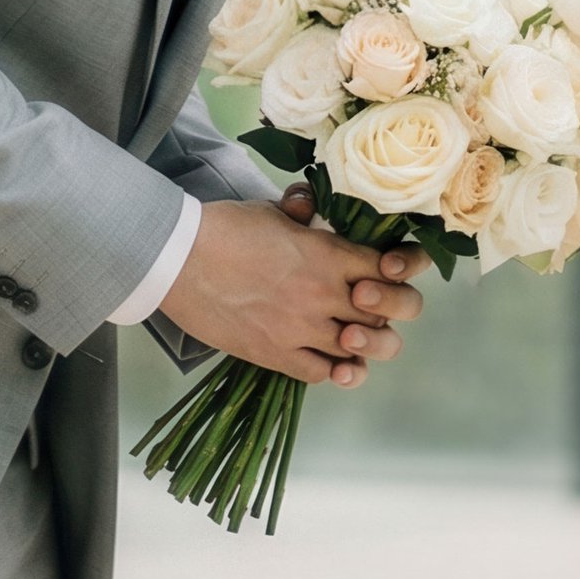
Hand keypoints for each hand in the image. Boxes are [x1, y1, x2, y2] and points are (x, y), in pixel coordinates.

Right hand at [158, 196, 425, 387]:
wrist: (178, 259)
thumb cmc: (223, 227)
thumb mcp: (270, 210)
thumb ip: (302, 212)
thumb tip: (311, 204)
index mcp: (327, 253)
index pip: (389, 267)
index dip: (401, 270)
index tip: (391, 270)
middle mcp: (324, 294)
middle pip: (386, 313)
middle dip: (390, 309)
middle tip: (372, 304)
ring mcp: (303, 329)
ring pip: (363, 352)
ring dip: (367, 345)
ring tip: (355, 337)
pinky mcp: (278, 355)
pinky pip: (324, 375)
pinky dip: (336, 371)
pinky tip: (332, 361)